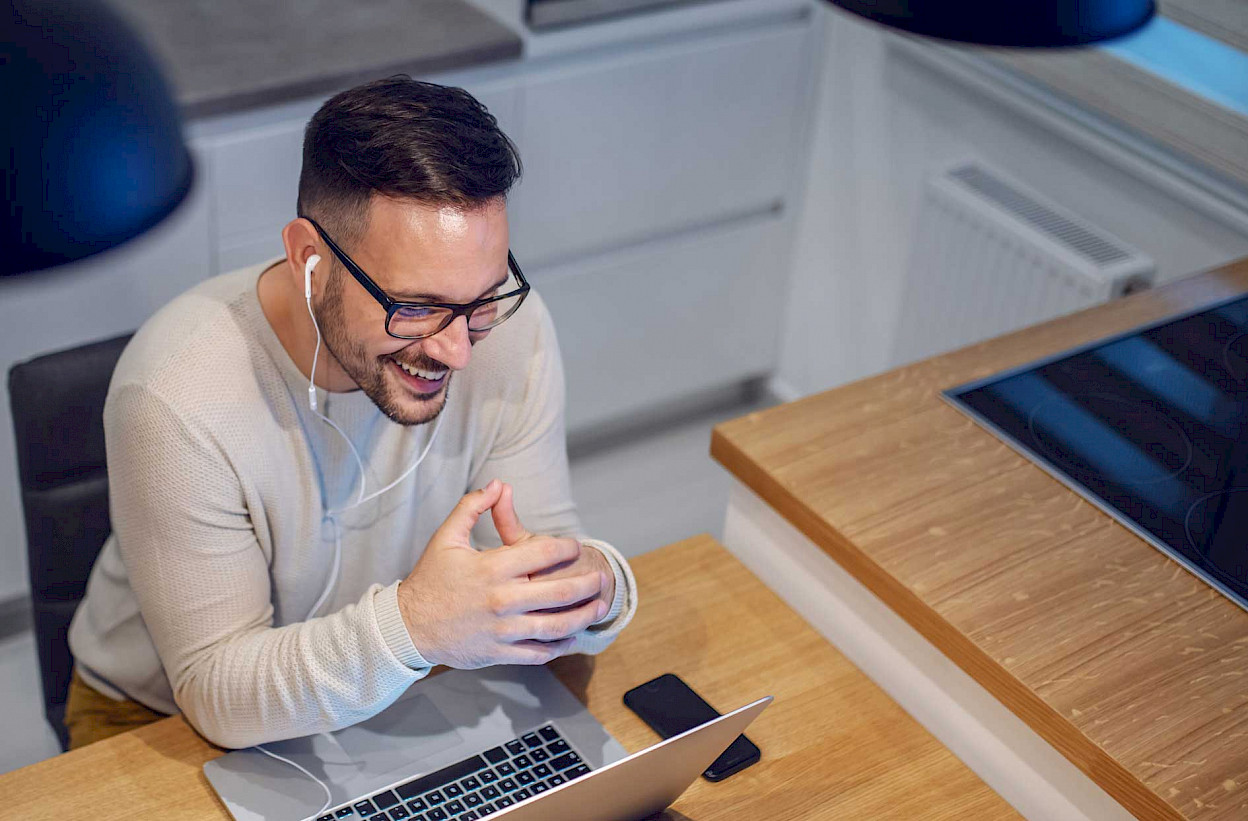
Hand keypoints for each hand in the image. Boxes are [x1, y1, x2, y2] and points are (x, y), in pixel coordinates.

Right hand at [396, 479, 606, 668]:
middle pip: (559, 593)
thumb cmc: (429, 579)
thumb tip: (499, 484)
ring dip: (584, 617)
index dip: (566, 547)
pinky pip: (538, 652)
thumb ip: (473, 507)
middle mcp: (502, 599)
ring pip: (556, 626)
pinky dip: (560, 645)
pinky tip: (572, 636)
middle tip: (600, 578)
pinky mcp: (499, 653)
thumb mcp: (446, 537)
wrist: (408, 626)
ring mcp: (502, 630)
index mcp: (492, 568)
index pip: (544, 552)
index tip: (575, 546)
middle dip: (587, 584)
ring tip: (599, 607)